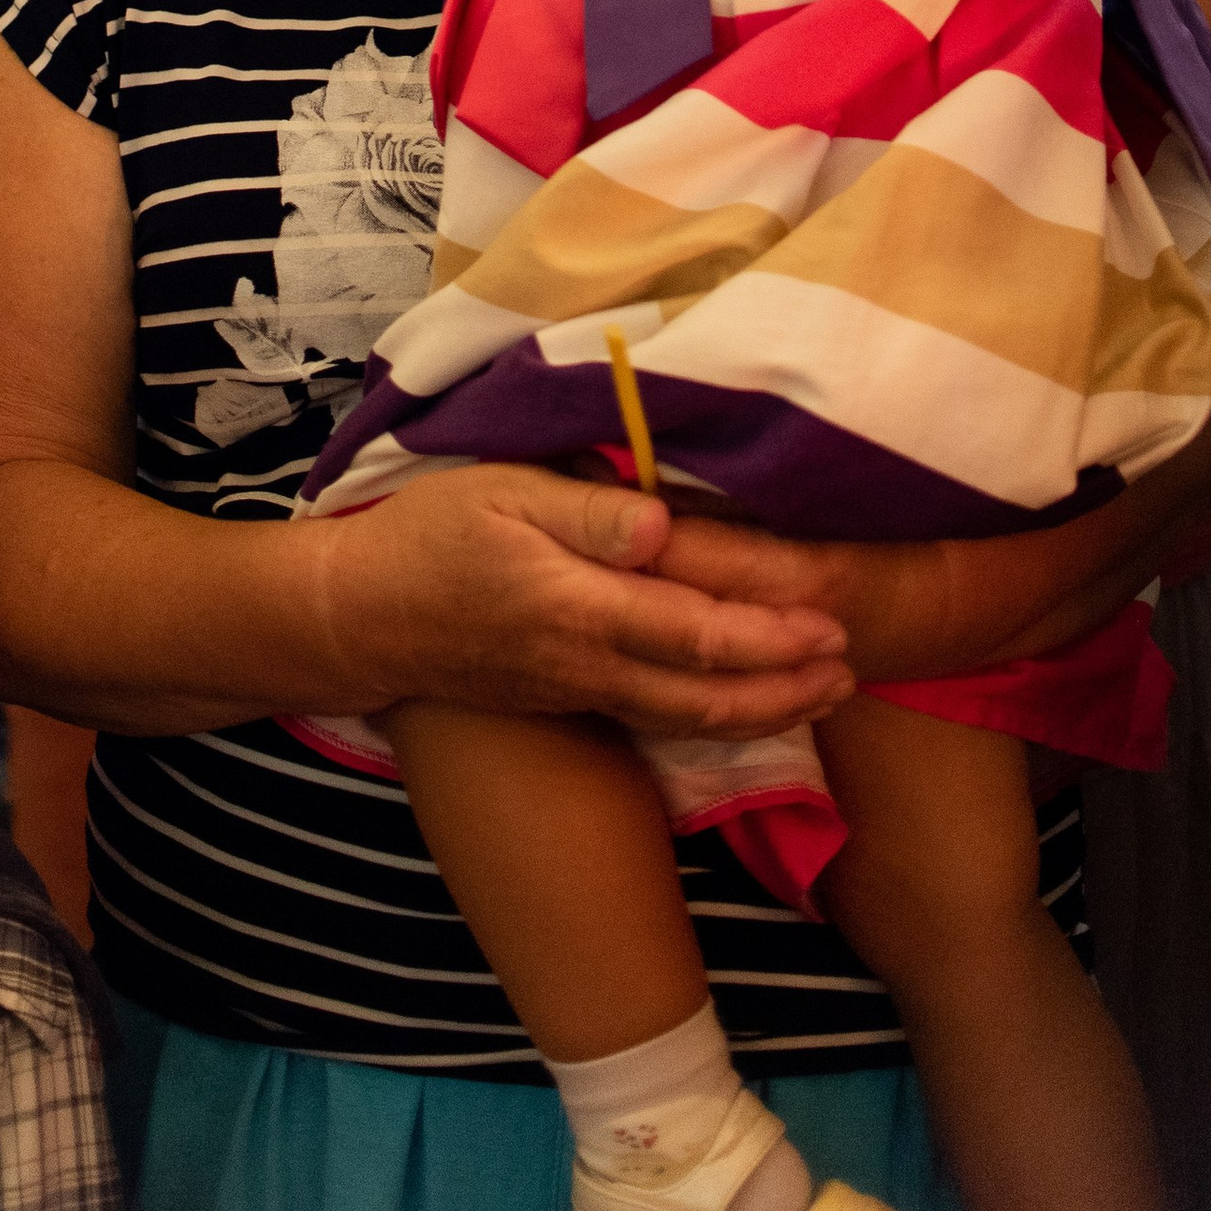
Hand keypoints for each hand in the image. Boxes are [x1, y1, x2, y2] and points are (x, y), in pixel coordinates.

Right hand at [319, 464, 852, 741]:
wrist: (357, 616)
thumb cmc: (427, 534)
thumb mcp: (497, 492)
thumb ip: (583, 510)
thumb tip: (660, 524)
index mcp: (574, 604)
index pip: (692, 629)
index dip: (768, 634)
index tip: (830, 621)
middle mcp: (585, 662)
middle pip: (705, 694)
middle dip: (788, 688)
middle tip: (853, 668)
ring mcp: (576, 691)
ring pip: (687, 716)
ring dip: (764, 711)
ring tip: (826, 690)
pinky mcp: (567, 701)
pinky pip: (657, 718)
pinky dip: (716, 715)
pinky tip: (747, 702)